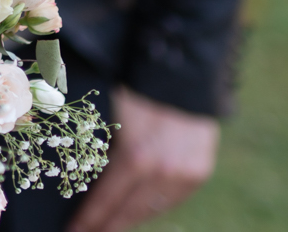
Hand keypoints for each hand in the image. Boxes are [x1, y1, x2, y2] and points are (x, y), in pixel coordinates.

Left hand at [66, 88, 218, 231]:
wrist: (182, 71)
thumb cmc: (136, 89)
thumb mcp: (111, 118)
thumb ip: (103, 152)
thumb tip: (89, 182)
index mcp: (136, 158)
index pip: (107, 201)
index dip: (89, 219)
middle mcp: (163, 172)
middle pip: (130, 212)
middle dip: (108, 225)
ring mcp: (184, 175)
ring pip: (152, 209)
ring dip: (130, 219)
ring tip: (111, 225)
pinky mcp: (199, 173)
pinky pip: (171, 200)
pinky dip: (152, 207)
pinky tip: (137, 211)